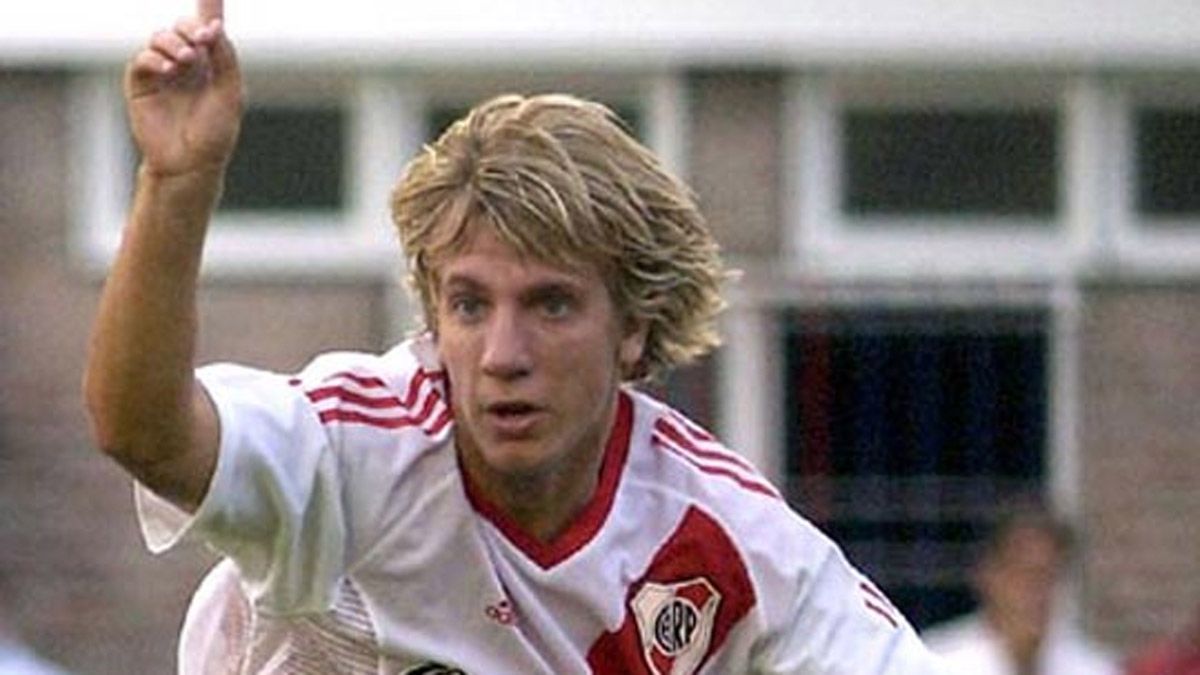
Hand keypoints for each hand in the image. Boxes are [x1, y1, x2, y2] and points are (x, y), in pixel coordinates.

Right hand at [124, 0, 242, 177]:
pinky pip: (143, 58)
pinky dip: (155, 58)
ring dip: (174, 42)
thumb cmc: (215, 132)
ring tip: (187, 60)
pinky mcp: (141, 84)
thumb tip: (213, 26)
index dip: (208, 4)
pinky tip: (169, 70)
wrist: (191, 162)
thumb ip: (225, 57)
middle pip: (183, 26)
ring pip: (161, 37)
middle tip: (202, 40)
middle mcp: (186, 63)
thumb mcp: (230, 92)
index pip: (208, 26)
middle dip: (192, 27)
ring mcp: (163, 72)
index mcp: (211, 63)